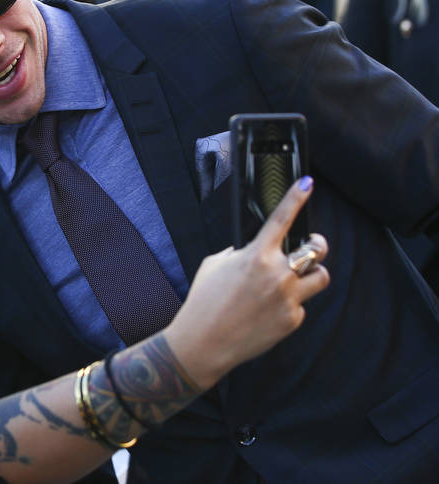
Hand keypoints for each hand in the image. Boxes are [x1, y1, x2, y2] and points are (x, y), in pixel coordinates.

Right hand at [163, 177, 329, 388]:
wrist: (205, 341)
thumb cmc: (205, 300)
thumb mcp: (215, 265)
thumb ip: (240, 254)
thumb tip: (255, 252)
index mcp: (256, 256)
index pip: (281, 219)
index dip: (296, 198)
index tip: (307, 183)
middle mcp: (277, 274)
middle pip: (316, 251)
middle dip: (318, 245)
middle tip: (312, 246)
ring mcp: (288, 298)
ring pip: (320, 278)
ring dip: (310, 276)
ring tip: (292, 282)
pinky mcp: (292, 320)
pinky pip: (300, 305)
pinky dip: (288, 305)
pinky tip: (267, 313)